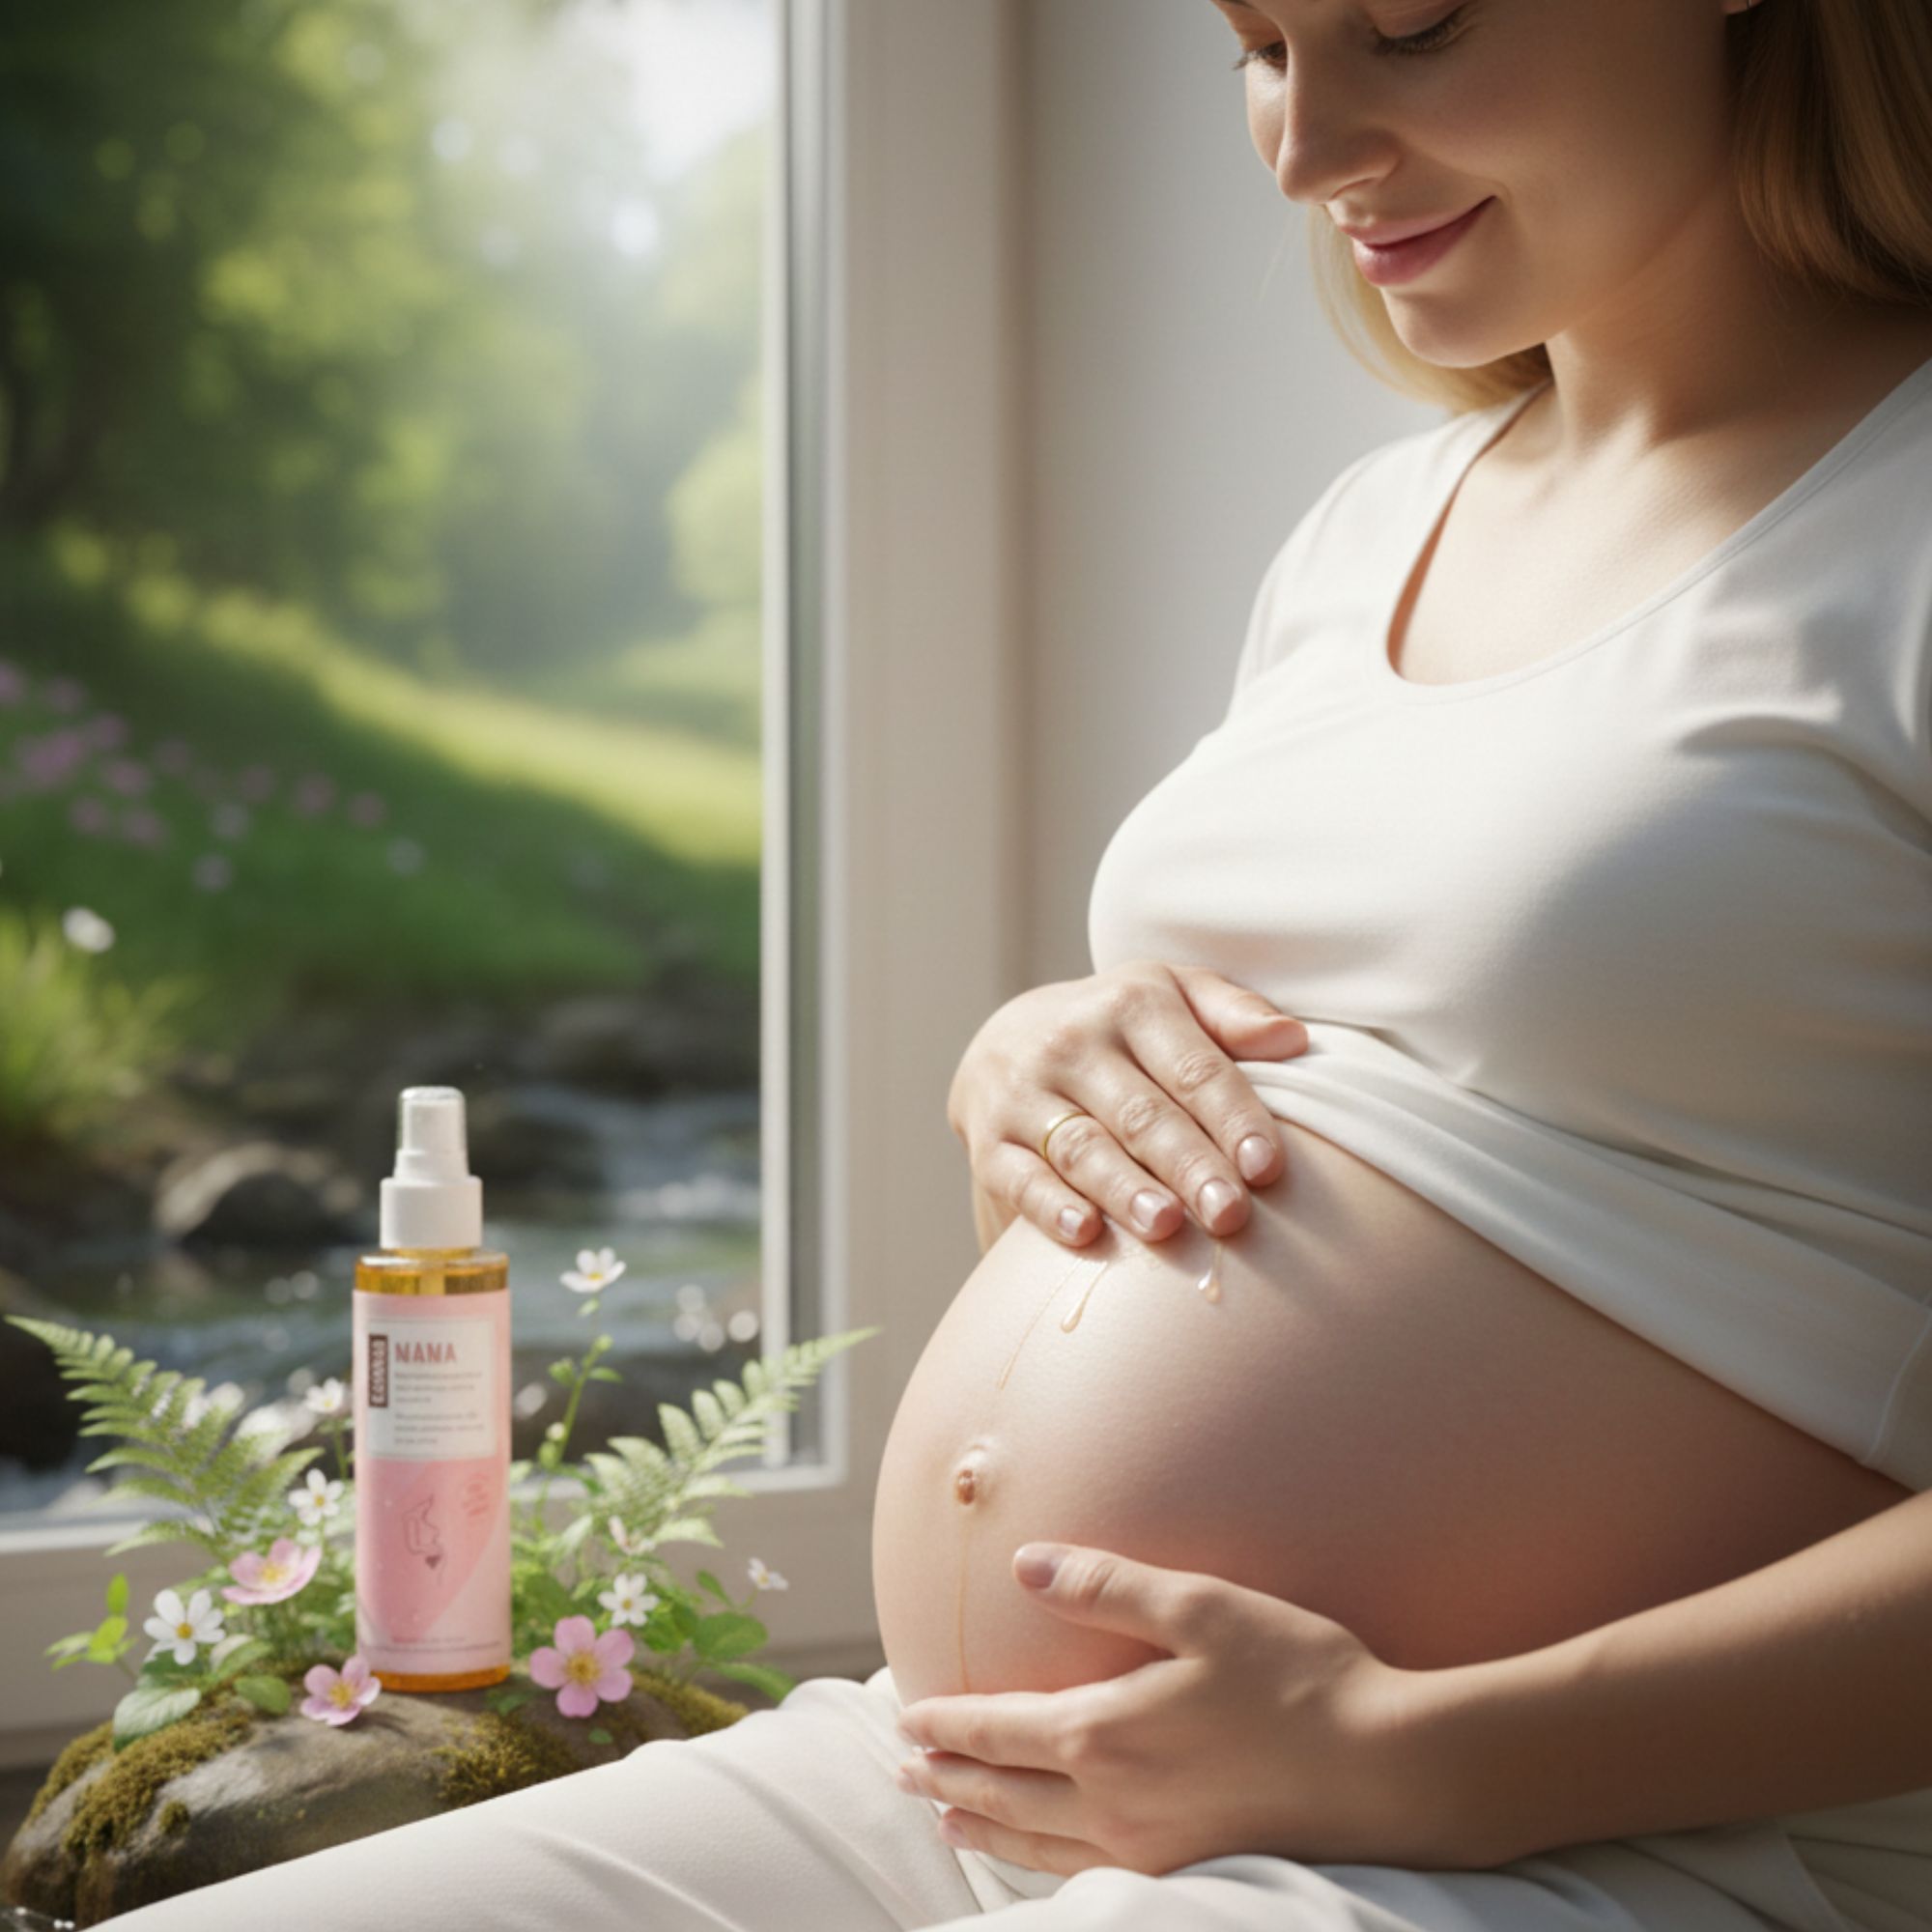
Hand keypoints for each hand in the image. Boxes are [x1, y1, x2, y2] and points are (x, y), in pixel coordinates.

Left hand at [890, 1543, 1445, 1879]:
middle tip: (904, 1772)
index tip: (906, 1721)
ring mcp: (1147, 1848)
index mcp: (1103, 1733)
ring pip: (1036, 1843)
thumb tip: (1023, 1565)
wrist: (1388, 1771)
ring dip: (983, 1828)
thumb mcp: (1200, 1608)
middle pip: (1003, 1793)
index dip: (946, 1726)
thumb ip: (1104, 1586)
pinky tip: (1040, 1855)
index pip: (997, 1730)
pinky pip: (1083, 1871)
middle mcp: (1111, 1802)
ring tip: (948, 1821)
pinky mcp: (1185, 1871)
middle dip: (948, 1780)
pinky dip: (1039, 1860)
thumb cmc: (1299, 1677)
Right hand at [945, 962, 1311, 1249]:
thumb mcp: (1174, 997)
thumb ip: (1234, 1015)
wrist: (1006, 1038)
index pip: (1194, 1068)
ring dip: (1124, 1189)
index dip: (1232, 1118)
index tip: (1266, 1167)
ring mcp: (1024, 1090)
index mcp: (1132, 1004)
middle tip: (1229, 1214)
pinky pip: (1019, 1175)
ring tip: (1165, 1225)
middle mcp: (1073, 1041)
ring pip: (1082, 1146)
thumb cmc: (1119, 1028)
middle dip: (1189, 1166)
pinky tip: (1083, 1232)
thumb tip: (1295, 1039)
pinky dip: (1048, 1205)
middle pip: (1142, 1114)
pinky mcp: (988, 1137)